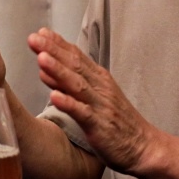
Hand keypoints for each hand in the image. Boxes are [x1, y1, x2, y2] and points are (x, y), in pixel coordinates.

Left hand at [27, 28, 152, 172]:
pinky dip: (69, 104)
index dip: (58, 44)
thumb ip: (70, 81)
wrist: (144, 146)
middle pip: (74, 65)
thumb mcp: (96, 96)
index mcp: (99, 79)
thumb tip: (45, 67)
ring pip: (77, 85)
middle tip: (34, 38)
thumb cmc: (117, 122)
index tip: (40, 33)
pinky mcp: (100, 126)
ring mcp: (100, 106)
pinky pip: (82, 113)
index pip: (76, 56)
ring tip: (41, 59)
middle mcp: (100, 88)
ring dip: (59, 71)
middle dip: (53, 50)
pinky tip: (54, 97)